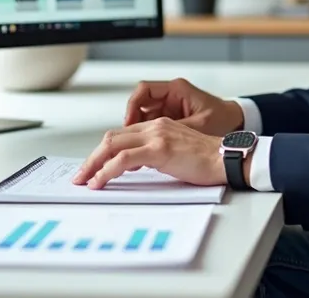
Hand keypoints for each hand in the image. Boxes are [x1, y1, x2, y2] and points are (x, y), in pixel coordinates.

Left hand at [72, 117, 225, 188]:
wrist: (227, 158)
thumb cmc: (207, 159)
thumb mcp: (175, 153)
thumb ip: (154, 154)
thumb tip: (134, 167)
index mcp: (158, 126)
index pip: (121, 135)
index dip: (102, 152)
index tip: (93, 167)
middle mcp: (154, 126)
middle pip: (111, 138)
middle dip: (91, 158)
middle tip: (81, 175)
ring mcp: (156, 136)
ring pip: (112, 146)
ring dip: (93, 164)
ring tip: (85, 180)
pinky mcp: (160, 149)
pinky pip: (123, 159)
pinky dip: (106, 171)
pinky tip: (100, 181)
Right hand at [124, 77, 243, 135]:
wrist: (236, 125)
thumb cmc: (223, 119)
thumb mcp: (200, 124)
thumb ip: (177, 128)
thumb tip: (155, 138)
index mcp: (177, 89)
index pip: (144, 90)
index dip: (132, 105)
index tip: (129, 122)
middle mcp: (171, 96)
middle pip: (139, 104)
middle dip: (130, 122)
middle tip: (126, 138)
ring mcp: (170, 108)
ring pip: (143, 117)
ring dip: (136, 131)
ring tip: (134, 147)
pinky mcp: (171, 120)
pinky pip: (151, 125)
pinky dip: (145, 136)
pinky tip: (144, 150)